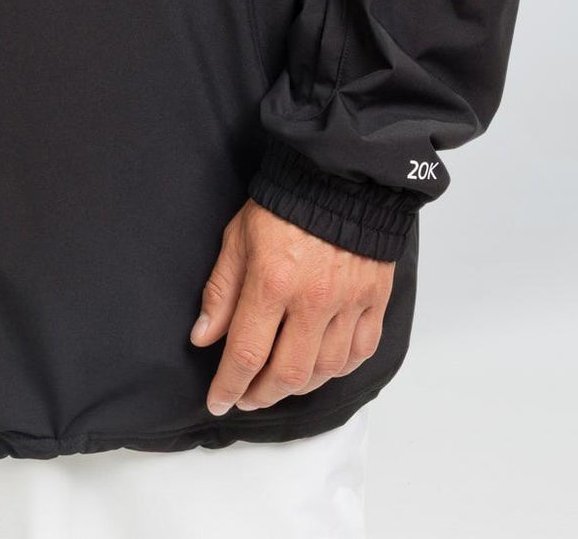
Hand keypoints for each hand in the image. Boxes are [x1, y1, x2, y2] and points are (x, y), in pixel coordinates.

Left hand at [190, 198, 394, 413]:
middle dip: (261, 395)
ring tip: (279, 384)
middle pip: (287, 374)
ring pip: (325, 370)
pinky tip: (321, 366)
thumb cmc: (285, 203)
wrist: (341, 176)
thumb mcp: (239, 237)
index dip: (229, 386)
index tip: (218, 400)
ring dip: (298, 386)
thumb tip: (203, 337)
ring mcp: (348, 302)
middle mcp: (313, 299)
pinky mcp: (374, 299)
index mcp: (272, 282)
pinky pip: (360, 352)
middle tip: (247, 396)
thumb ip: (222, 290)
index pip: (246, 354)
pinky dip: (339, 368)